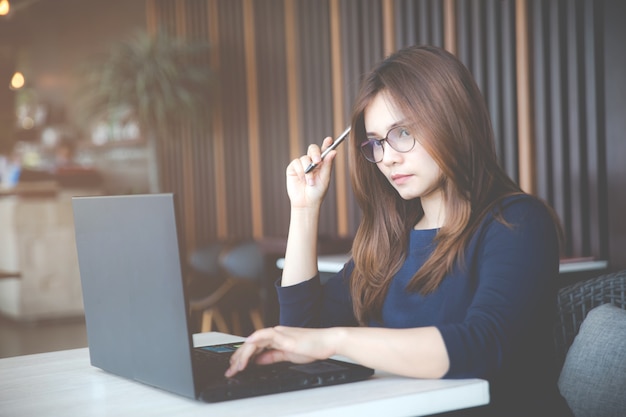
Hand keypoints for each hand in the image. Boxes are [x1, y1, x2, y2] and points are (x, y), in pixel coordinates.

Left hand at [224, 326, 340, 377]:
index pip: (254, 347)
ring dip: (244, 353)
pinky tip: (248, 344)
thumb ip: (273, 356)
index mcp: (276, 338)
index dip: (243, 357)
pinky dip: (256, 339)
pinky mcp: (286, 336)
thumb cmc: (313, 347)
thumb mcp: (288, 355)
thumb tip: (259, 360)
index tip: (235, 368)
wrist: (328, 342)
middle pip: (251, 343)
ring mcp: (280, 333)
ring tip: (236, 366)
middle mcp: (276, 333)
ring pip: (255, 340)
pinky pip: (267, 335)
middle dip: (238, 357)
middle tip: (230, 370)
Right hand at [286, 137, 336, 209]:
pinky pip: (296, 163)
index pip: (325, 150)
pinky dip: (300, 172)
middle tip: (317, 161)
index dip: (327, 144)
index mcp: (322, 163)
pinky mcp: (293, 168)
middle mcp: (312, 161)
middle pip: (313, 148)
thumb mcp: (325, 178)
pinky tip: (302, 180)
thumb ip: (328, 165)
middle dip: (315, 153)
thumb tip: (333, 152)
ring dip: (308, 171)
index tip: (329, 140)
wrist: (306, 203)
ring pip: (304, 157)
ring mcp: (302, 164)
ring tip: (309, 182)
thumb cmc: (317, 192)